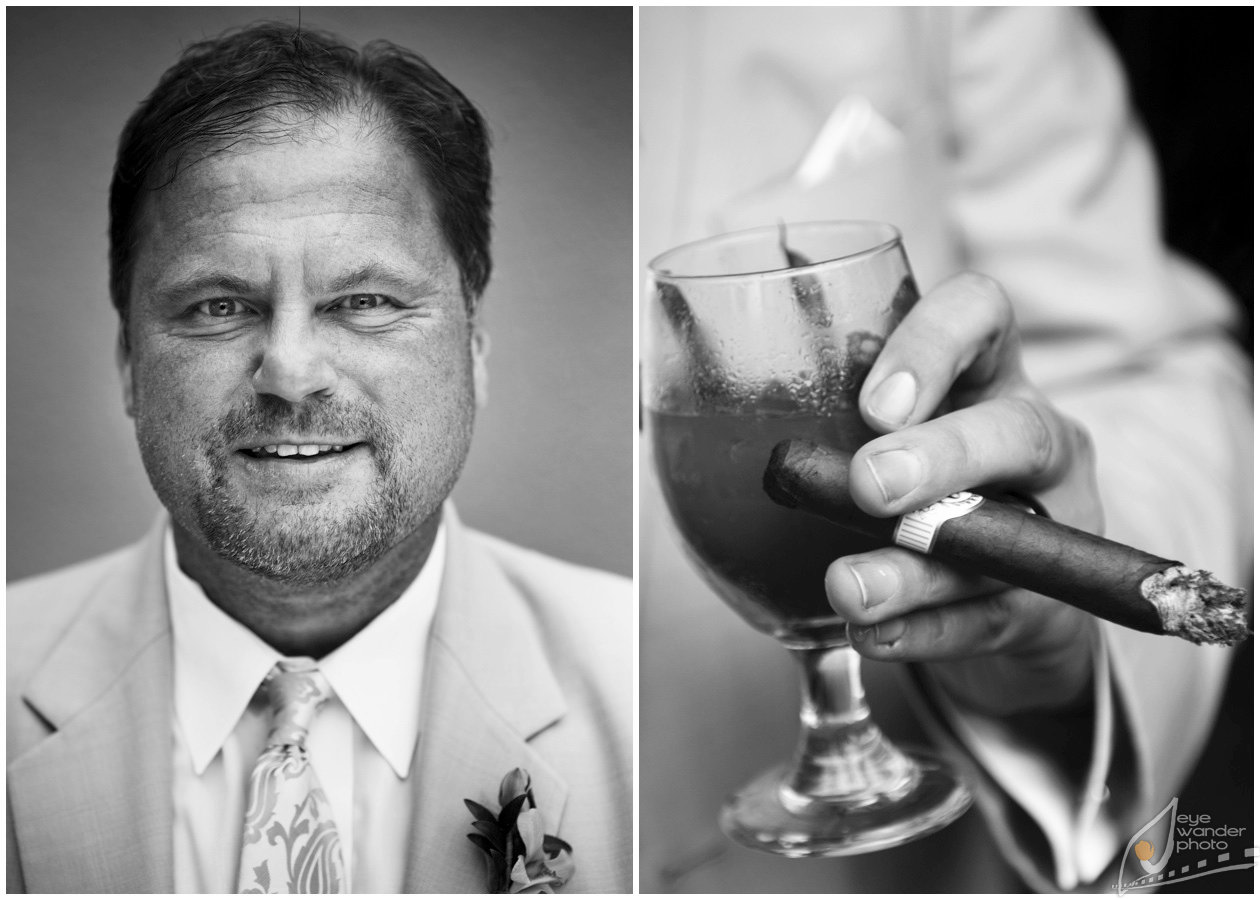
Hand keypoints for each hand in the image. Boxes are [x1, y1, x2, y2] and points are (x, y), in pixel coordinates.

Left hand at [828, 272, 1101, 715]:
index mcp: (985, 377)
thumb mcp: (885, 443)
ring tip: (849, 587)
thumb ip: (830, 429)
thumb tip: (715, 429)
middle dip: (941, 456)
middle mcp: (1035, 440)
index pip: (980, 314)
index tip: (873, 404)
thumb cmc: (921, 495)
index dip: (933, 342)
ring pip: (1003, 539)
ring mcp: (1054, 526)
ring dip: (916, 567)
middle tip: (870, 486)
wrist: (998, 606)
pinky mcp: (1047, 609)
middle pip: (1017, 430)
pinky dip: (924, 630)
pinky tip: (874, 633)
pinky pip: (988, 619)